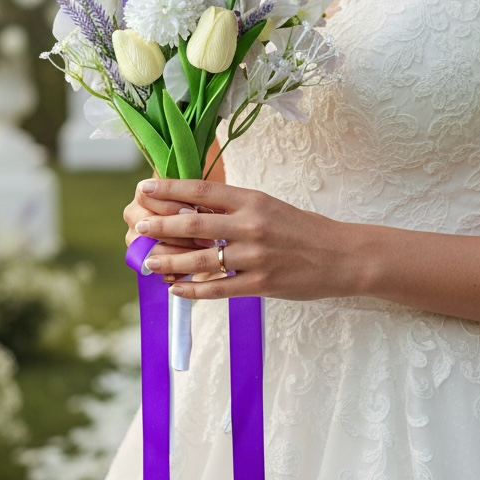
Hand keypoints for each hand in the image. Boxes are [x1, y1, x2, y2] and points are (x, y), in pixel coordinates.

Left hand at [129, 179, 350, 300]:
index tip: (145, 188)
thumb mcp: (269, 207)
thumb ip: (235, 209)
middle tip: (138, 228)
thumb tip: (194, 210)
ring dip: (169, 262)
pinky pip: (218, 289)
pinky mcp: (261, 284)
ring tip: (148, 262)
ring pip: (200, 261)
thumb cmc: (303, 229)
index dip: (170, 189)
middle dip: (160, 226)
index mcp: (253, 201)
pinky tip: (176, 290)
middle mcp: (251, 226)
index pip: (203, 191)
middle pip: (194, 225)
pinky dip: (193, 291)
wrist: (341, 256)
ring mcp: (255, 257)